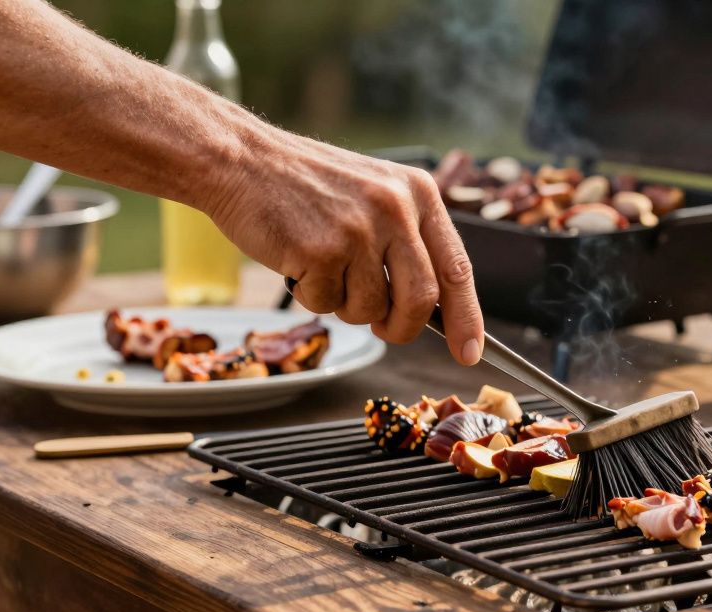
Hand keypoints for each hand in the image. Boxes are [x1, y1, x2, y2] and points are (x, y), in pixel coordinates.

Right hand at [203, 128, 483, 364]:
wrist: (240, 160)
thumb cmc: (306, 185)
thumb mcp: (374, 194)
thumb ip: (407, 241)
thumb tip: (436, 309)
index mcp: (418, 193)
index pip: (457, 268)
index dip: (467, 318)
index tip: (471, 352)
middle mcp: (395, 209)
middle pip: (421, 300)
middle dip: (402, 328)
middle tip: (384, 330)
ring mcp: (358, 230)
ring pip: (371, 309)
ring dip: (346, 305)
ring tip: (324, 267)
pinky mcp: (321, 250)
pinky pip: (327, 304)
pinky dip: (311, 296)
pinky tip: (297, 261)